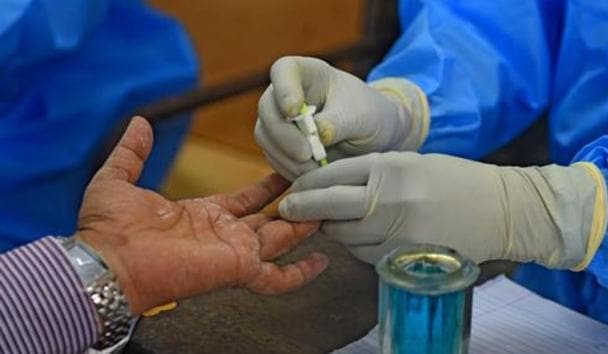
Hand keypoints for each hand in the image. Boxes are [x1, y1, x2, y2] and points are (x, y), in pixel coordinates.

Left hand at [77, 117, 328, 313]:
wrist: (107, 261)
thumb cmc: (107, 229)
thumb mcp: (118, 178)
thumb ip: (133, 151)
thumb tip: (140, 122)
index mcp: (204, 215)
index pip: (247, 199)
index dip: (268, 186)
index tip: (286, 171)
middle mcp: (225, 234)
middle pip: (271, 218)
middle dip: (295, 201)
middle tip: (318, 184)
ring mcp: (234, 251)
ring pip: (282, 239)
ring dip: (305, 223)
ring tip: (330, 203)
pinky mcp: (238, 267)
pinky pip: (277, 277)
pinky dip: (299, 272)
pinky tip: (321, 261)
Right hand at [255, 56, 427, 179]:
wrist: (374, 138)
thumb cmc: (369, 115)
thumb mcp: (361, 116)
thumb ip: (337, 123)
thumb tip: (315, 134)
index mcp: (306, 73)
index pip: (283, 71)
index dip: (283, 90)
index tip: (294, 111)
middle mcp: (286, 94)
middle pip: (267, 109)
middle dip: (283, 135)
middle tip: (306, 155)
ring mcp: (279, 120)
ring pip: (266, 137)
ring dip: (287, 157)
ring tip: (316, 169)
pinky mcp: (279, 146)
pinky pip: (274, 158)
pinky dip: (290, 169)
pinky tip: (312, 176)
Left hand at [278, 152, 604, 269]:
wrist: (504, 211)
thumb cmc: (456, 181)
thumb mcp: (411, 163)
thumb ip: (371, 174)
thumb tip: (329, 186)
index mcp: (392, 167)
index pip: (333, 174)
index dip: (307, 183)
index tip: (292, 188)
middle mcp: (391, 198)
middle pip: (330, 206)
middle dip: (302, 209)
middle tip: (288, 211)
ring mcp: (398, 231)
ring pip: (345, 236)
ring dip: (334, 230)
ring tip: (338, 221)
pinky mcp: (407, 258)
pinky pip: (365, 255)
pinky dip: (358, 247)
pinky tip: (367, 236)